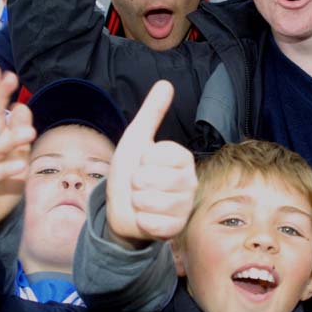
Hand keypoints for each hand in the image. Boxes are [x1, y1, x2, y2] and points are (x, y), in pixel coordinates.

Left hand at [106, 80, 197, 247]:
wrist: (121, 206)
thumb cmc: (130, 170)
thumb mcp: (137, 138)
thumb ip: (152, 112)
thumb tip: (165, 83)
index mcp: (182, 158)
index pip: (159, 154)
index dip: (142, 159)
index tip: (143, 163)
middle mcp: (189, 181)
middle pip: (151, 179)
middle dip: (136, 182)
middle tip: (139, 185)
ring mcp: (184, 206)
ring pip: (151, 201)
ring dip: (137, 202)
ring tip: (141, 201)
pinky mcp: (176, 228)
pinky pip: (153, 223)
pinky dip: (141, 221)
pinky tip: (144, 217)